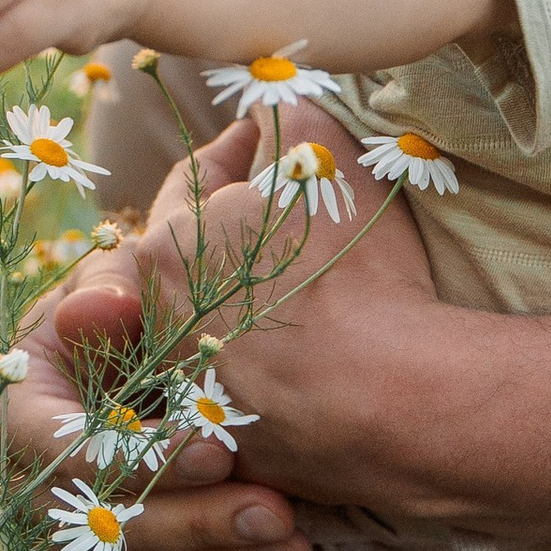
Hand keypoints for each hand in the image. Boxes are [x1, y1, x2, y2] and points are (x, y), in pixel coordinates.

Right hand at [0, 121, 318, 550]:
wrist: (275, 342)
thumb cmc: (221, 280)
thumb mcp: (194, 245)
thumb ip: (153, 245)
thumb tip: (98, 306)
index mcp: (37, 370)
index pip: (36, 432)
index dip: (118, 453)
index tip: (216, 451)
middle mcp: (38, 448)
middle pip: (81, 514)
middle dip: (181, 516)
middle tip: (274, 506)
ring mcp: (74, 509)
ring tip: (295, 536)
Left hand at [126, 100, 445, 503]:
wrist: (389, 400)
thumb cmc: (353, 268)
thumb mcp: (319, 152)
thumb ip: (282, 114)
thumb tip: (269, 104)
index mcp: (166, 248)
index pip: (197, 179)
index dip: (243, 153)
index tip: (279, 147)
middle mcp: (161, 325)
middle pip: (197, 257)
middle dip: (241, 230)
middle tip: (298, 218)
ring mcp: (195, 394)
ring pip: (218, 323)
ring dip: (254, 301)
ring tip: (315, 289)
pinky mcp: (235, 446)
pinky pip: (250, 389)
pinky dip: (277, 368)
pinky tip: (323, 353)